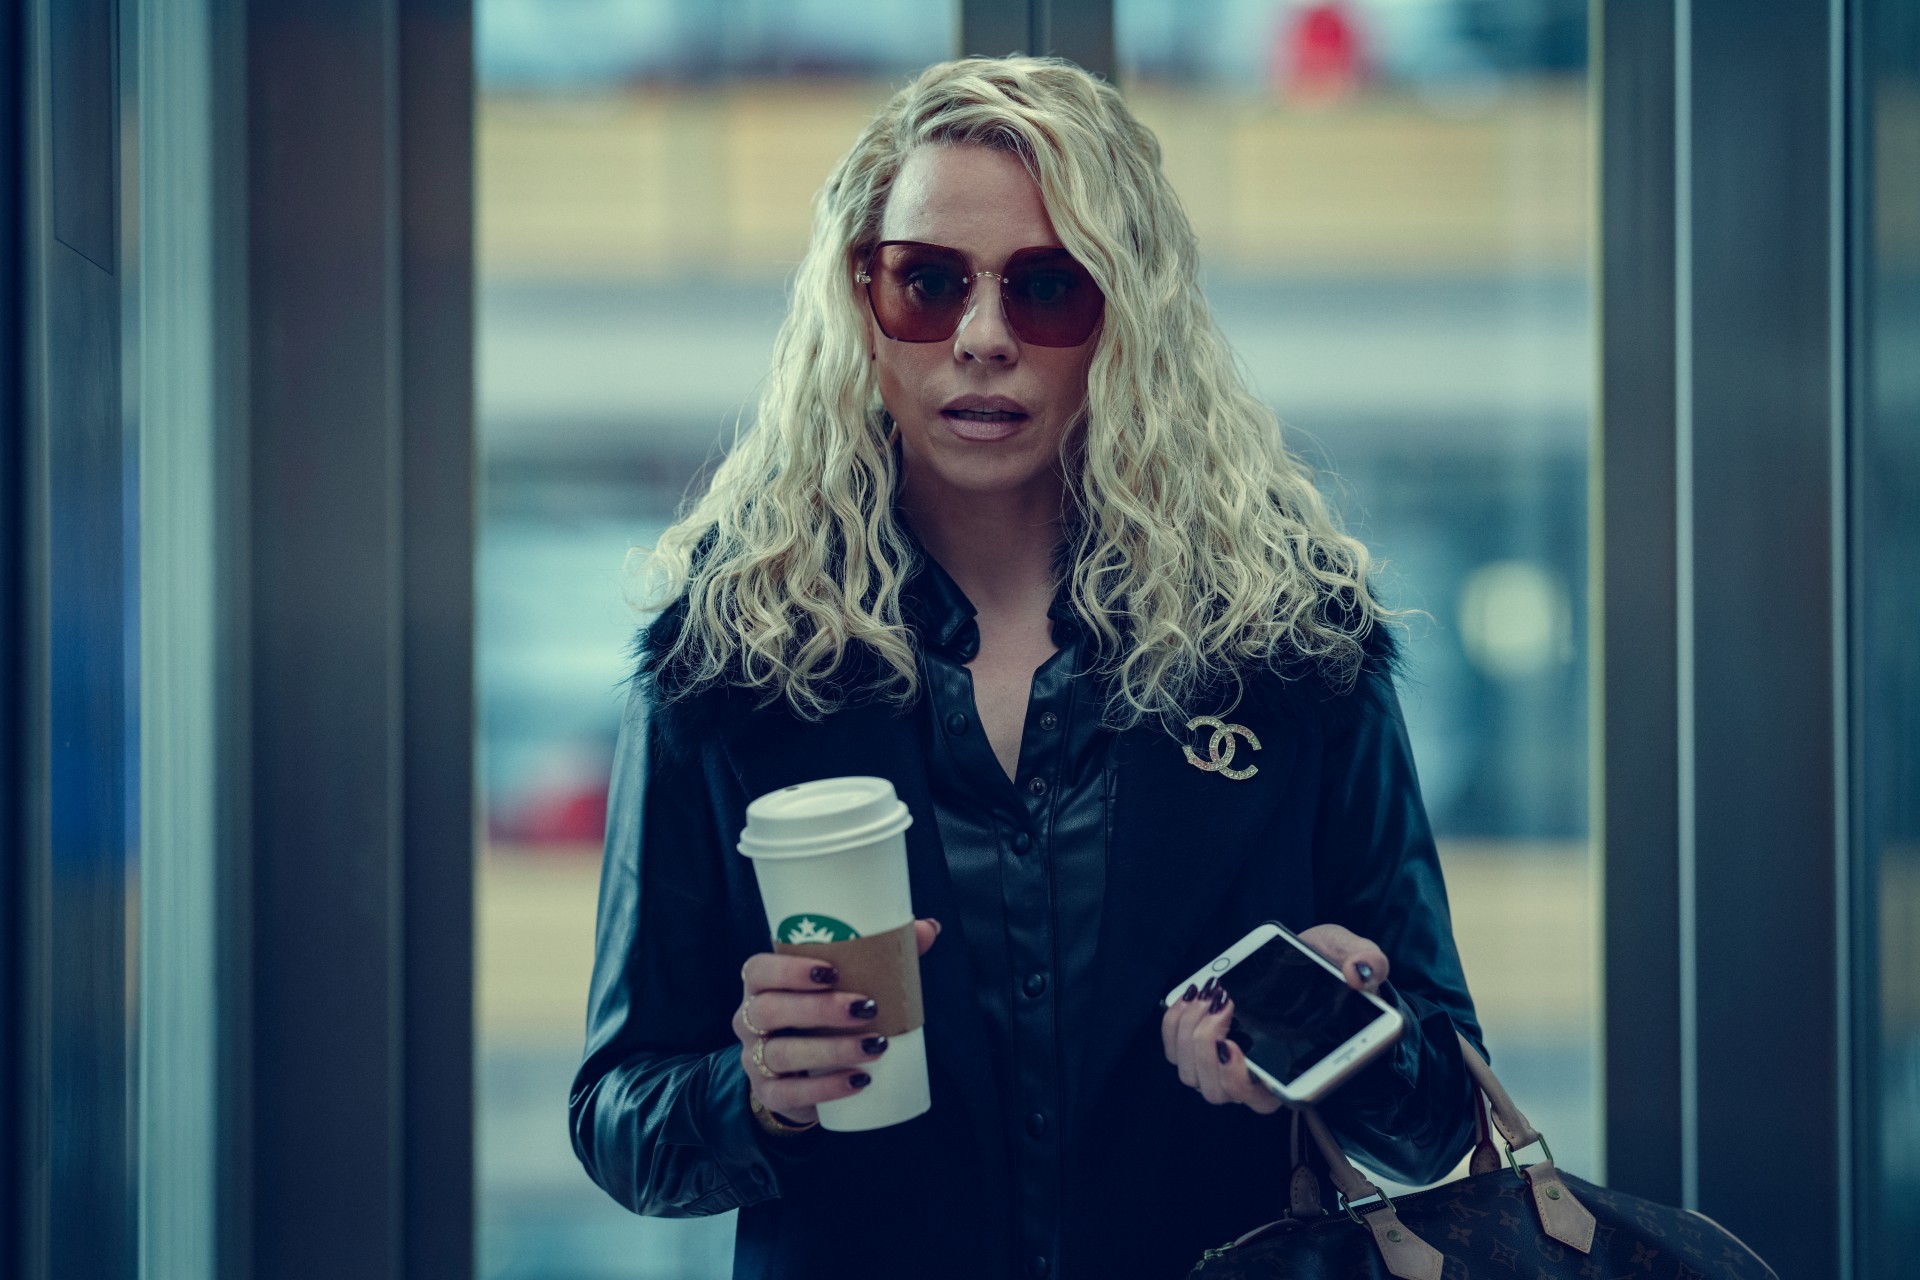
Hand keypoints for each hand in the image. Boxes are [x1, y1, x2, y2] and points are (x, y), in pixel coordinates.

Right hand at [732, 918, 939, 1126]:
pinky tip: (858, 1081)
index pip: (758, 970)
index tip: (831, 970)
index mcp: (761, 985)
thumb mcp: (841, 984)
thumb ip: (880, 954)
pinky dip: (826, 1089)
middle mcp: (748, 1020)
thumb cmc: (822, 1014)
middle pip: (769, 1010)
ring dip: (831, 1049)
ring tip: (875, 1046)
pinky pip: (789, 1093)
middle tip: (866, 1007)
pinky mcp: (769, 1094)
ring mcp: (755, 1059)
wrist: (797, 1074)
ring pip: (780, 1053)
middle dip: (818, 1008)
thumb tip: (929, 929)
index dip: (787, 970)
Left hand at [1160, 923, 1387, 1113]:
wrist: (1303, 957)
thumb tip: (1361, 973)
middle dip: (1208, 1046)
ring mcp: (1228, 1063)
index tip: (1235, 1047)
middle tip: (1224, 1003)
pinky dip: (1174, 1024)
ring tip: (1209, 995)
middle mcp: (1258, 1077)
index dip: (1241, 1082)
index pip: (1263, 1101)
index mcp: (1296, 1072)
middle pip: (1218, 1090)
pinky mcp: (1204, 1043)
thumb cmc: (1328, 966)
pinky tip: (1191, 995)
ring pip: (1192, 1074)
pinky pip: (1175, 1050)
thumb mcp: (1353, 953)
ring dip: (1189, 1034)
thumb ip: (1366, 960)